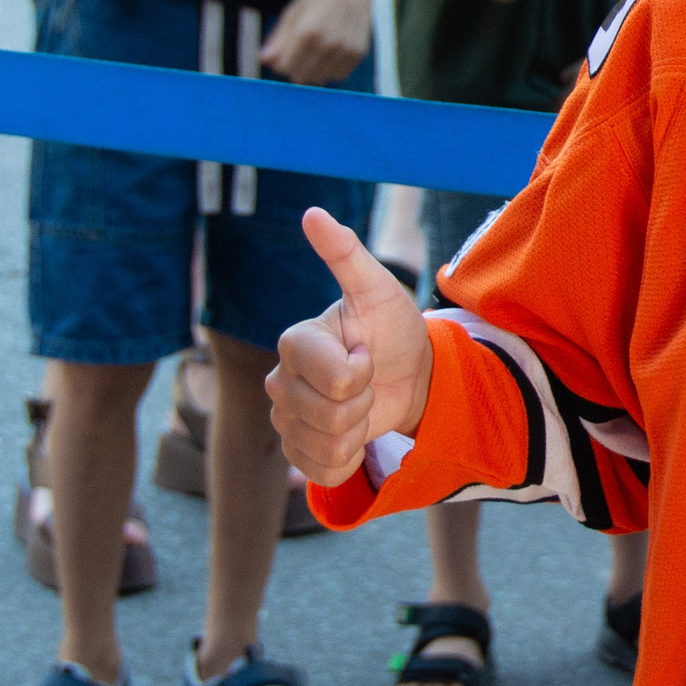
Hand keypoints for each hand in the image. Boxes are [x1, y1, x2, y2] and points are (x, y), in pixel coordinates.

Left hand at [261, 0, 375, 84]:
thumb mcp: (293, 12)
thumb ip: (278, 39)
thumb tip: (264, 60)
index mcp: (307, 32)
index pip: (284, 67)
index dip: (279, 62)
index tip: (283, 52)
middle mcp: (328, 44)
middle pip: (301, 77)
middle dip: (295, 68)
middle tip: (299, 51)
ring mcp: (345, 50)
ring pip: (319, 79)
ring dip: (313, 70)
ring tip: (316, 50)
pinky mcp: (358, 54)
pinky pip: (338, 76)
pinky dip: (330, 69)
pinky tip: (331, 51)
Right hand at [269, 208, 434, 485]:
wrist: (406, 373)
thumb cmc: (390, 327)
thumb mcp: (378, 289)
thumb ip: (346, 254)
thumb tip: (313, 213)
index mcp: (293, 342)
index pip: (334, 377)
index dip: (362, 370)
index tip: (365, 350)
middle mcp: (279, 382)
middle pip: (328, 415)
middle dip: (363, 401)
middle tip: (367, 378)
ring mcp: (284, 420)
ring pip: (326, 445)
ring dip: (358, 429)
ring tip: (359, 403)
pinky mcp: (297, 453)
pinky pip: (322, 472)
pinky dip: (348, 458)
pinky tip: (352, 434)